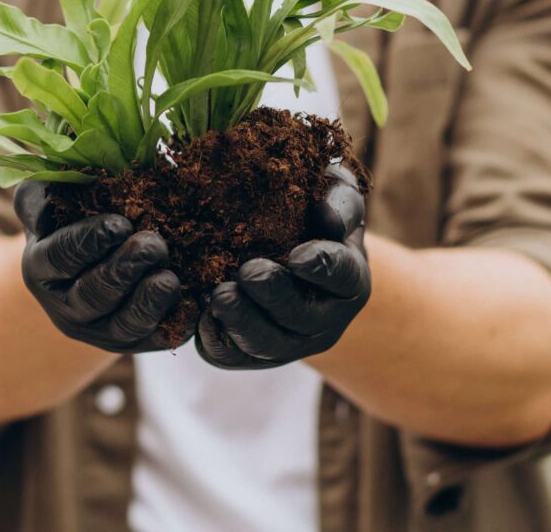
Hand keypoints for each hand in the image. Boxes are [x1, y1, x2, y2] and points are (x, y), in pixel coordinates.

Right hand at [14, 181, 191, 352]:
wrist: (93, 259)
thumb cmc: (72, 218)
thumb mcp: (49, 200)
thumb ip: (38, 197)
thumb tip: (40, 211)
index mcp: (41, 269)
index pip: (61, 257)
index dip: (90, 241)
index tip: (119, 224)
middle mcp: (66, 307)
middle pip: (93, 295)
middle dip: (124, 270)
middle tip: (153, 244)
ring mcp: (100, 331)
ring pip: (124, 325)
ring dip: (148, 302)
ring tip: (168, 278)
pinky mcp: (134, 342)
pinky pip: (158, 338)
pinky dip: (177, 322)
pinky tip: (194, 301)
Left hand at [196, 164, 369, 368]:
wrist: (281, 249)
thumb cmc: (309, 213)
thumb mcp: (330, 193)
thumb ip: (338, 199)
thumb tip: (327, 215)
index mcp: (349, 279)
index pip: (343, 276)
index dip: (322, 268)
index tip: (298, 255)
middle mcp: (325, 319)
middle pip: (303, 319)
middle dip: (275, 297)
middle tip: (248, 272)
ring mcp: (289, 342)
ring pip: (269, 346)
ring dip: (243, 323)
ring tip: (219, 295)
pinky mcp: (251, 354)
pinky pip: (233, 357)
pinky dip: (217, 339)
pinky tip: (201, 315)